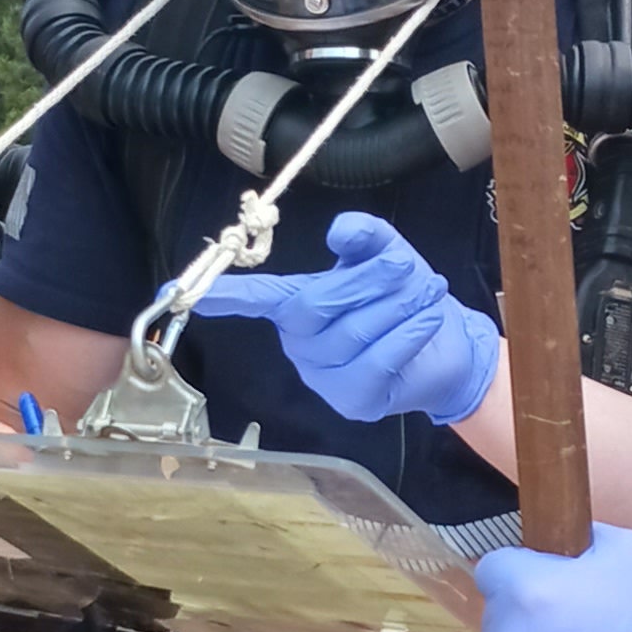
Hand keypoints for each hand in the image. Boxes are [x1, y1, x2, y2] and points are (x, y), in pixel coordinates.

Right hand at [192, 211, 500, 426]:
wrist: (449, 346)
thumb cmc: (404, 298)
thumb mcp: (387, 254)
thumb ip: (365, 235)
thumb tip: (340, 231)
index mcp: (297, 308)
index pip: (259, 299)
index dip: (228, 295)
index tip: (182, 294)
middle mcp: (301, 345)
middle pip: (313, 306)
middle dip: (363, 282)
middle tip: (405, 266)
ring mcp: (324, 378)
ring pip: (351, 333)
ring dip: (397, 305)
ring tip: (428, 289)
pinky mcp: (355, 401)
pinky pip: (377, 361)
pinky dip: (407, 333)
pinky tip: (428, 318)